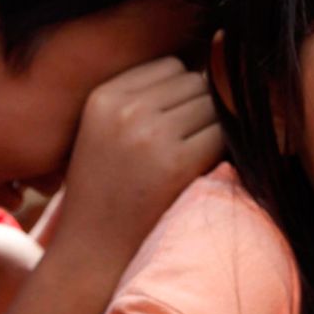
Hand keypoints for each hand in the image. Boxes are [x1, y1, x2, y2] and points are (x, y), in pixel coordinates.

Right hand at [0, 57, 221, 313]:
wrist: (92, 248)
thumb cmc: (102, 188)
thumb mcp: (100, 129)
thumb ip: (138, 96)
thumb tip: (202, 68)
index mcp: (103, 96)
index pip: (168, 65)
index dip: (179, 92)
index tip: (172, 121)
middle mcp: (125, 109)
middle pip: (192, 81)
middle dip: (197, 106)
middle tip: (186, 141)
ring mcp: (151, 135)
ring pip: (210, 104)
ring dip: (211, 125)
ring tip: (191, 154)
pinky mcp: (177, 163)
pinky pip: (221, 133)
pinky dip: (221, 147)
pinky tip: (201, 167)